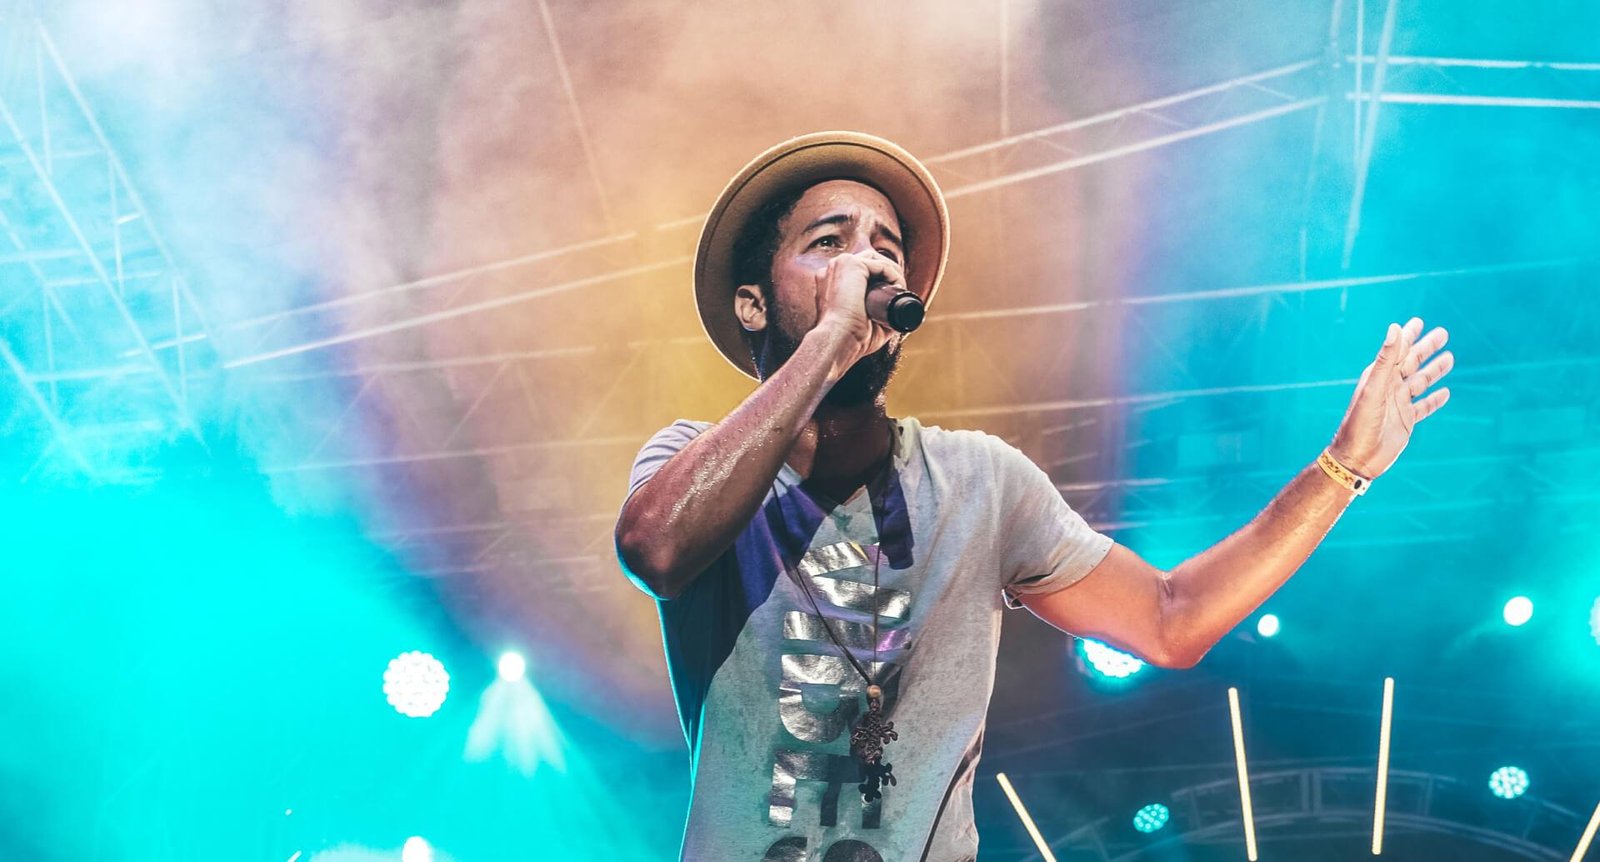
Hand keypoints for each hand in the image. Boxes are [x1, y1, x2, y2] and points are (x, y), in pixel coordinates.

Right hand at [811, 251, 904, 378]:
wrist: (838, 341)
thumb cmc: (849, 338)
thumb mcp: (861, 320)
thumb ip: (875, 312)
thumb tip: (898, 315)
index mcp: (830, 279)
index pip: (860, 270)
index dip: (879, 279)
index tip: (892, 293)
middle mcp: (833, 268)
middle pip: (870, 261)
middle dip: (888, 273)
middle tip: (899, 291)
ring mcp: (841, 263)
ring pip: (877, 260)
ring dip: (893, 273)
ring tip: (901, 292)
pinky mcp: (852, 264)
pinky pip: (882, 265)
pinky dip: (895, 276)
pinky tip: (899, 288)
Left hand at [1329, 317, 1453, 477]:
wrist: (1357, 458)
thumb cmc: (1361, 423)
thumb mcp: (1375, 388)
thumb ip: (1386, 359)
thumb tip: (1395, 328)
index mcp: (1378, 377)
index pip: (1396, 351)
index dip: (1407, 336)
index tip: (1418, 322)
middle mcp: (1388, 388)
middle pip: (1411, 363)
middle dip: (1427, 348)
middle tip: (1443, 334)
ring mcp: (1398, 404)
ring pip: (1420, 382)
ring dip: (1434, 370)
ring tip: (1450, 358)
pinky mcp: (1406, 421)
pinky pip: (1424, 407)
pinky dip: (1434, 399)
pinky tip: (1446, 392)